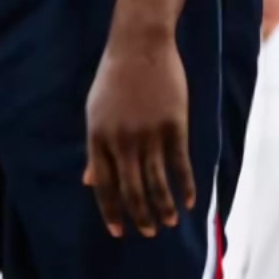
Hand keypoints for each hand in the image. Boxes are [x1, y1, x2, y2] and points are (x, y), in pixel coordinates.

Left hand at [84, 31, 192, 237]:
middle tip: (148, 232)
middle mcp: (121, 140)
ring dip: (163, 206)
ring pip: (157, 181)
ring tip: (168, 222)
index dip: (111, 211)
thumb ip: (96, 151)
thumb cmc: (114, 81)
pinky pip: (180, 164)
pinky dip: (185, 186)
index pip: (104, 185)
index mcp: (98, 137)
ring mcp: (149, 133)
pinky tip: (188, 202)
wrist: (139, 46)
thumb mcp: (95, 113)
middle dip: (140, 215)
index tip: (118, 232)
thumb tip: (89, 182)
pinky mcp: (173, 125)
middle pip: (131, 189)